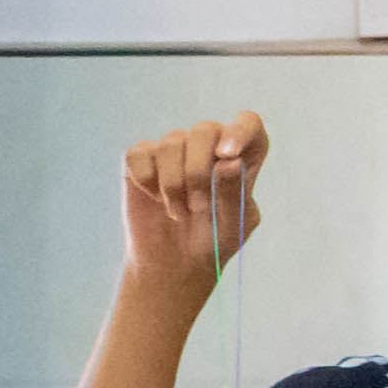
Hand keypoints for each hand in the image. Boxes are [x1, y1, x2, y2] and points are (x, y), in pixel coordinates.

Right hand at [113, 116, 267, 296]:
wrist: (174, 263)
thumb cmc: (213, 242)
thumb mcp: (232, 225)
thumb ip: (233, 193)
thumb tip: (229, 161)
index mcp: (242, 157)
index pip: (248, 123)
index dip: (239, 131)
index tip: (227, 155)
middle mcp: (209, 146)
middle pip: (205, 129)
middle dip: (199, 172)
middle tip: (200, 207)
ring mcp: (174, 150)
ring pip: (171, 142)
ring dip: (174, 184)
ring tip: (179, 212)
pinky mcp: (142, 159)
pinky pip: (139, 153)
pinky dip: (146, 180)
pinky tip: (154, 199)